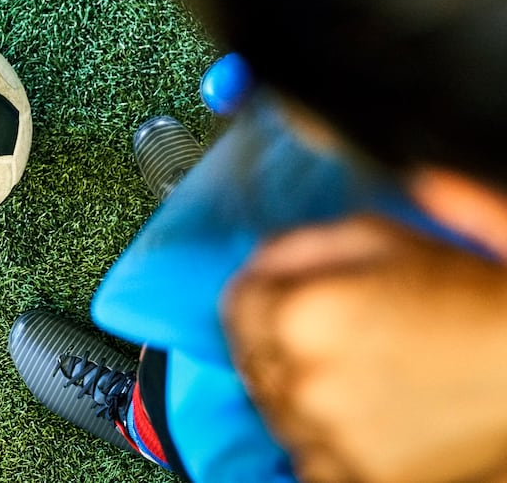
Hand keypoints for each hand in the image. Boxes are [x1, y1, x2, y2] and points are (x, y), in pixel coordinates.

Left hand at [223, 215, 506, 482]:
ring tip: (357, 372)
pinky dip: (326, 440)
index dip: (260, 295)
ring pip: (276, 411)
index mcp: (300, 316)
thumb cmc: (461, 293)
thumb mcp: (373, 237)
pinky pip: (310, 460)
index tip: (282, 296)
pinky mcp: (360, 479)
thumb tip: (255, 263)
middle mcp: (305, 383)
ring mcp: (331, 439)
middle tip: (330, 334)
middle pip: (252, 360)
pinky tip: (365, 413)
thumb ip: (295, 246)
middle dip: (278, 342)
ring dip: (299, 392)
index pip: (235, 306)